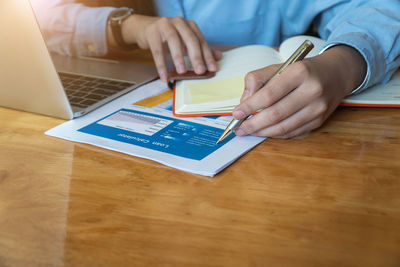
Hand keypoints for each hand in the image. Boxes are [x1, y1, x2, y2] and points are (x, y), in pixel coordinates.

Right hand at [118, 15, 221, 81]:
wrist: (145, 29)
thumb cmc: (169, 38)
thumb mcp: (185, 43)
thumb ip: (201, 49)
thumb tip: (219, 57)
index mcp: (190, 25)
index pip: (201, 41)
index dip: (207, 55)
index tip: (212, 69)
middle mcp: (179, 23)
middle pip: (190, 39)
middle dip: (196, 56)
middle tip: (200, 71)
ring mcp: (165, 25)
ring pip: (174, 41)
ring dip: (178, 58)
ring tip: (181, 72)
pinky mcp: (152, 32)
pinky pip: (157, 50)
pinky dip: (161, 65)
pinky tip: (164, 76)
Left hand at [233, 45, 366, 137]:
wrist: (337, 73)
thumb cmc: (302, 70)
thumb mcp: (279, 66)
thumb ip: (257, 80)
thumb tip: (244, 103)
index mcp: (299, 72)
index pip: (269, 94)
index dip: (250, 107)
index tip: (236, 114)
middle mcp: (312, 90)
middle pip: (276, 114)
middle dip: (253, 124)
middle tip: (239, 128)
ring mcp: (318, 108)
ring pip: (284, 127)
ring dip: (262, 132)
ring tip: (249, 131)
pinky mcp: (320, 120)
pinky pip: (293, 132)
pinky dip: (276, 134)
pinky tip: (265, 132)